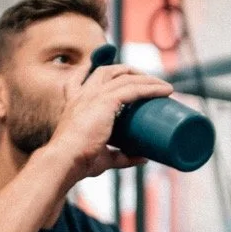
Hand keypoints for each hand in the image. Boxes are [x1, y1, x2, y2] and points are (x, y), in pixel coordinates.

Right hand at [49, 63, 172, 181]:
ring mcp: (94, 95)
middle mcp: (83, 94)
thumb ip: (121, 156)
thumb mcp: (102, 157)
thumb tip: (143, 158)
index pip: (80, 78)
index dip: (94, 70)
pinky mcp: (106, 101)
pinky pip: (135, 88)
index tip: (114, 74)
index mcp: (74, 104)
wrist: (65, 160)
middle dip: (129, 71)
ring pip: (126, 77)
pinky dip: (152, 88)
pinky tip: (165, 91)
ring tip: (163, 87)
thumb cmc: (78, 161)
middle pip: (108, 70)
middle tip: (148, 82)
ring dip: (147, 79)